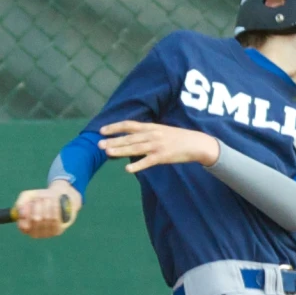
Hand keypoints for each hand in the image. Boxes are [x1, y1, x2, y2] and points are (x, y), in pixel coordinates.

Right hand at [15, 183, 79, 238]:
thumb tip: (22, 215)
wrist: (58, 199)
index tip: (29, 203)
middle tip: (40, 199)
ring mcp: (45, 234)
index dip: (26, 213)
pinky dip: (55, 209)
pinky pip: (55, 219)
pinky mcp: (57, 231)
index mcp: (23, 226)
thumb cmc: (39, 198)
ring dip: (47, 205)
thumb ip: (21, 203)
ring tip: (48, 199)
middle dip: (38, 206)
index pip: (22, 225)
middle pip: (36, 219)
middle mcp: (33, 233)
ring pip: (46, 218)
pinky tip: (55, 203)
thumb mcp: (27, 196)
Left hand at [100, 120, 221, 172]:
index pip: (129, 125)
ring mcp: (157, 146)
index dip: (115, 127)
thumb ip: (146, 133)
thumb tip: (131, 138)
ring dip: (121, 150)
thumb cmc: (178, 138)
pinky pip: (148, 161)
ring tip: (107, 152)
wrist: (196, 144)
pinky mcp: (163, 157)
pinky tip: (127, 169)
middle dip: (113, 140)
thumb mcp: (161, 131)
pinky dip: (138, 165)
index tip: (102, 130)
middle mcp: (152, 134)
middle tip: (98, 144)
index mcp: (151, 127)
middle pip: (129, 138)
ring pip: (135, 148)